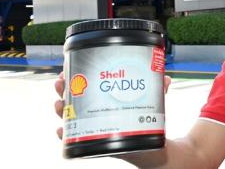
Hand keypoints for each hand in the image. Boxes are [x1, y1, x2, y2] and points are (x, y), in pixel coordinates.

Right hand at [55, 71, 171, 139]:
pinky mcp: (99, 146)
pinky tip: (62, 130)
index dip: (72, 80)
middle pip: (73, 102)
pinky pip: (78, 142)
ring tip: (59, 103)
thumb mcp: (153, 104)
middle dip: (63, 91)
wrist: (156, 153)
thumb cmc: (150, 126)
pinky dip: (67, 136)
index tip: (65, 70)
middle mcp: (97, 116)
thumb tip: (165, 77)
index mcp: (105, 103)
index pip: (85, 89)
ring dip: (62, 111)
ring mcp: (96, 131)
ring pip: (72, 120)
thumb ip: (158, 91)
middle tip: (60, 83)